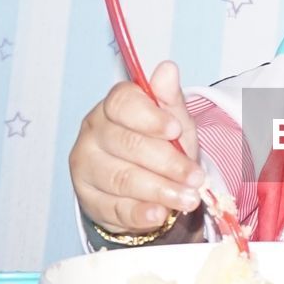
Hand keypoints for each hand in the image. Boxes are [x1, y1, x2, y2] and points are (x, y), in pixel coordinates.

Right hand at [69, 60, 204, 234]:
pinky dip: (140, 213)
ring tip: (188, 199)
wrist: (144, 185)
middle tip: (196, 177)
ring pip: (121, 178)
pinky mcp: (89, 199)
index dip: (149, 117)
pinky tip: (159, 214)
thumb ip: (169, 99)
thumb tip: (167, 68)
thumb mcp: (173, 121)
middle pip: (127, 145)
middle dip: (167, 163)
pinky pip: (114, 207)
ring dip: (159, 190)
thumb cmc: (159, 145)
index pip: (123, 103)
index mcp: (112, 106)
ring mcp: (87, 167)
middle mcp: (93, 133)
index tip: (175, 130)